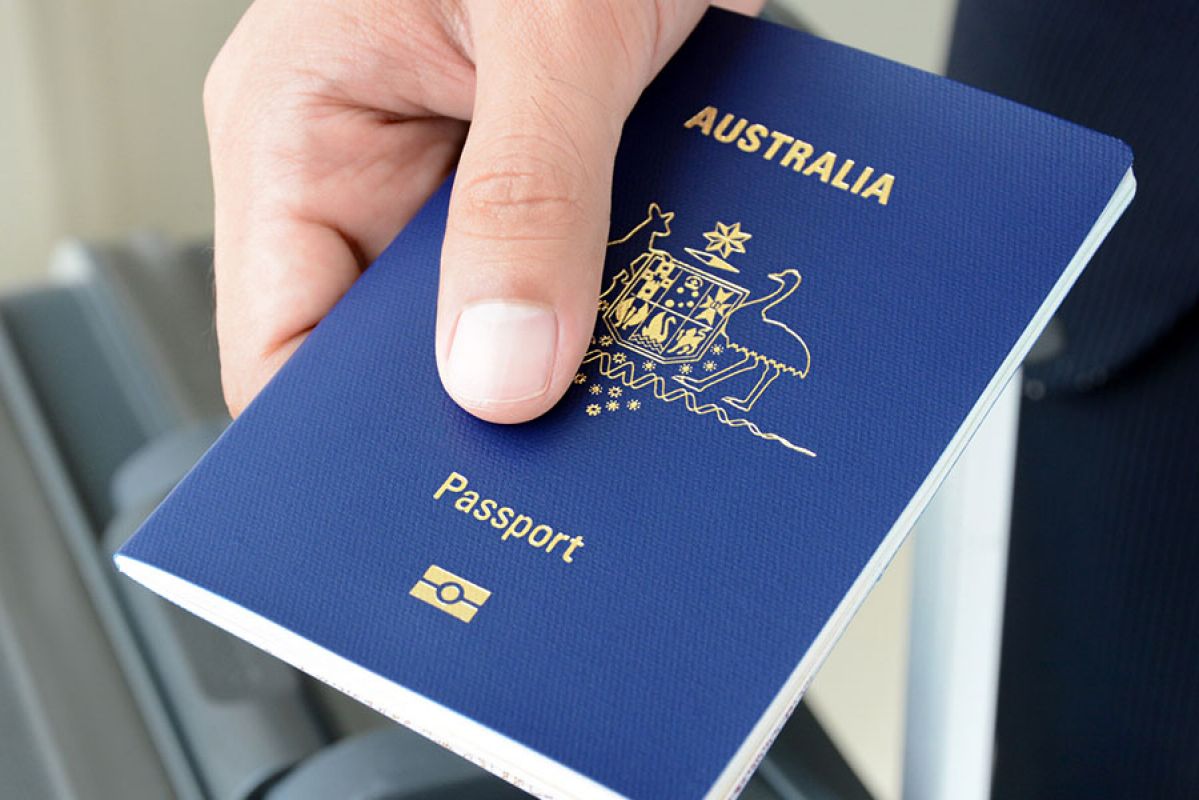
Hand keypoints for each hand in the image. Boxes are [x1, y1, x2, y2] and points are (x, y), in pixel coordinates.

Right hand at [205, 0, 760, 422]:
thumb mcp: (547, 29)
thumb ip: (527, 199)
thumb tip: (501, 371)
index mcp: (302, 124)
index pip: (281, 345)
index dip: (334, 450)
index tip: (417, 519)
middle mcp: (374, 163)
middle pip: (392, 352)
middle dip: (469, 410)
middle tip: (552, 477)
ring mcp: (468, 175)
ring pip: (491, 318)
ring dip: (560, 357)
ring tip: (624, 407)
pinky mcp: (553, 172)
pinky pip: (570, 271)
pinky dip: (615, 306)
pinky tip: (664, 336)